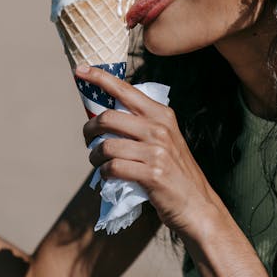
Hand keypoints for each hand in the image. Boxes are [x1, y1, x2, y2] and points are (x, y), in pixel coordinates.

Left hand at [77, 64, 221, 237]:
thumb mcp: (165, 138)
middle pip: (108, 118)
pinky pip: (113, 168)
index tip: (79, 71)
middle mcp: (159, 128)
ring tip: (97, 162)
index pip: (124, 89)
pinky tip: (108, 176)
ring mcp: (156, 151)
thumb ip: (141, 124)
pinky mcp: (152, 174)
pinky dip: (104, 173)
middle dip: (89, 129)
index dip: (99, 77)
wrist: (197, 205)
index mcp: (161, 114)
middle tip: (88, 139)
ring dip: (94, 156)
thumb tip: (105, 115)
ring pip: (106, 146)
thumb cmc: (175, 170)